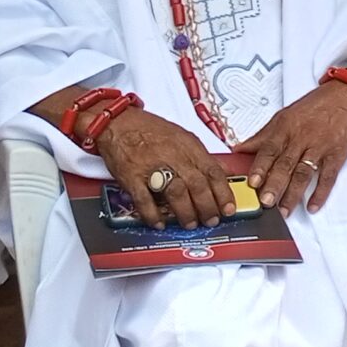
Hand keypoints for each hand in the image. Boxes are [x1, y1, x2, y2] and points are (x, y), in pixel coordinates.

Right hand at [95, 106, 235, 227]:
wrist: (118, 122)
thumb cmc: (150, 130)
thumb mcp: (183, 137)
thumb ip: (202, 156)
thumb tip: (224, 172)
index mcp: (188, 147)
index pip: (213, 172)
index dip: (223, 193)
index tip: (228, 209)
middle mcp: (173, 156)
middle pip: (197, 185)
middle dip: (207, 207)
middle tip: (211, 221)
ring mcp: (152, 167)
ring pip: (175, 193)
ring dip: (185, 213)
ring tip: (190, 224)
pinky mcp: (131, 176)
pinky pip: (144, 199)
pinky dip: (152, 214)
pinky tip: (159, 224)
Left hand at [243, 80, 346, 212]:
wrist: (346, 96)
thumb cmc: (315, 106)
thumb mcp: (284, 115)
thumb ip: (263, 136)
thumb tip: (240, 150)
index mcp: (286, 127)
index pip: (270, 149)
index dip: (260, 167)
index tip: (252, 182)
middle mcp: (302, 137)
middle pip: (286, 164)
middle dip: (275, 185)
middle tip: (266, 202)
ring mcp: (321, 147)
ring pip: (304, 173)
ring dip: (294, 194)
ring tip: (284, 210)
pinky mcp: (337, 154)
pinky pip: (328, 176)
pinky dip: (321, 192)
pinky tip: (313, 205)